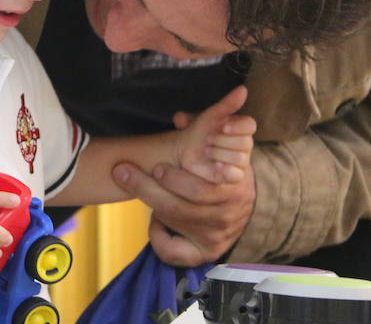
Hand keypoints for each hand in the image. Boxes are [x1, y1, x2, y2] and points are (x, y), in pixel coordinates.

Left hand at [112, 87, 256, 266]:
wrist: (247, 203)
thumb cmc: (224, 167)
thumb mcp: (221, 144)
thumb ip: (202, 125)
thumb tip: (179, 117)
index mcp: (233, 188)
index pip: (200, 189)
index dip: (175, 179)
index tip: (155, 168)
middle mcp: (224, 216)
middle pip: (177, 207)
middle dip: (145, 188)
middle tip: (123, 171)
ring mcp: (215, 237)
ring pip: (171, 222)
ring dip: (150, 202)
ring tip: (136, 183)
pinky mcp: (205, 252)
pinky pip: (174, 252)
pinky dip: (158, 238)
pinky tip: (156, 221)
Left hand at [174, 86, 255, 183]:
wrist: (183, 150)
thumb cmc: (199, 131)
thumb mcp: (210, 116)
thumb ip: (227, 104)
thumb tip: (243, 89)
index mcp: (240, 128)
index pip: (250, 125)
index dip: (238, 127)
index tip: (223, 126)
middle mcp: (243, 145)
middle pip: (246, 143)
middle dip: (223, 140)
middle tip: (208, 139)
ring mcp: (239, 161)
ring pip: (240, 158)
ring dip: (220, 153)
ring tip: (206, 150)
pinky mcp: (232, 176)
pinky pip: (237, 175)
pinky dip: (226, 170)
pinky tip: (216, 165)